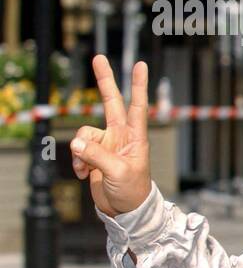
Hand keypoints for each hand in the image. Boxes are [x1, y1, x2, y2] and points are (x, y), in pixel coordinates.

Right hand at [71, 55, 152, 217]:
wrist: (124, 210)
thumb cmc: (132, 190)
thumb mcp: (117, 172)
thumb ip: (97, 155)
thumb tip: (77, 142)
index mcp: (135, 137)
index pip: (137, 106)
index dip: (138, 85)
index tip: (141, 65)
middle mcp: (121, 135)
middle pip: (111, 102)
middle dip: (104, 81)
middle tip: (98, 57)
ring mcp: (106, 144)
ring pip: (84, 134)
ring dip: (81, 151)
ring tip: (88, 169)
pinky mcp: (94, 154)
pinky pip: (78, 149)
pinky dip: (77, 161)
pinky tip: (84, 174)